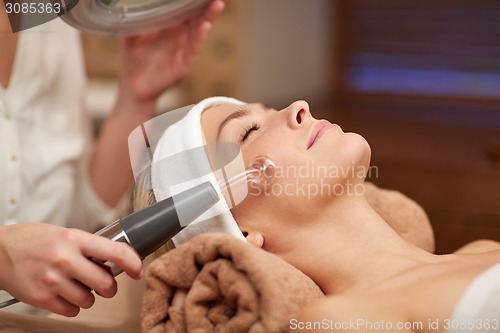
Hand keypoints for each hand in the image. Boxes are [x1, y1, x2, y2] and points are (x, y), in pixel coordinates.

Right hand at [0, 223, 142, 316]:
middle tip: (101, 283)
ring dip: (88, 296)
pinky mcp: (42, 298)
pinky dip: (72, 305)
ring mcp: (53, 280)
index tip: (138, 270)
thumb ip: (89, 247)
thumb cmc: (34, 240)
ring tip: (75, 284)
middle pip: (106, 284)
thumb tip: (116, 260)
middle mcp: (65, 259)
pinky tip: (63, 292)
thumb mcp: (66, 233)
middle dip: (108, 287)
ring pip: (89, 300)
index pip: (114, 252)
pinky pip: (71, 311)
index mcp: (75, 239)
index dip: (133, 263)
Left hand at [119, 0, 230, 103]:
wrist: (133, 87)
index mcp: (170, 26)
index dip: (198, 0)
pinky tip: (205, 26)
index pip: (188, 9)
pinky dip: (199, 37)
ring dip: (209, 17)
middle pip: (199, 16)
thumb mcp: (131, 35)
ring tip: (217, 4)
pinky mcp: (183, 65)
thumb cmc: (134, 61)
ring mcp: (184, 50)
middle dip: (211, 5)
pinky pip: (193, 49)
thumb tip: (131, 2)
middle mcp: (181, 36)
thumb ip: (135, 18)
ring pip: (200, 30)